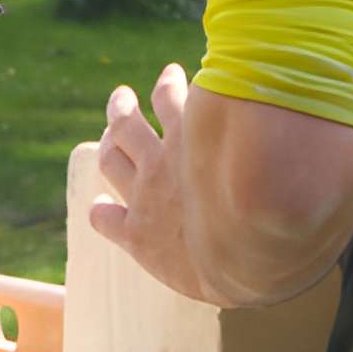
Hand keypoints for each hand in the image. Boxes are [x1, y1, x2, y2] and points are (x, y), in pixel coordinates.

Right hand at [85, 63, 210, 298]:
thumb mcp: (175, 272)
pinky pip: (171, 101)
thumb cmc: (228, 273)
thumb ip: (142, 245)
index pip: (104, 217)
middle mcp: (146, 187)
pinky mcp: (191, 133)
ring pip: (131, 122)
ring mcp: (166, 158)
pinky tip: (174, 78)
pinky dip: (169, 88)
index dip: (101, 212)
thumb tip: (104, 217)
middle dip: (111, 133)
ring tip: (132, 91)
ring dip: (126, 105)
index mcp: (139, 230)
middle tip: (119, 111)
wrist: (251, 249)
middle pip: (114, 150)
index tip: (102, 208)